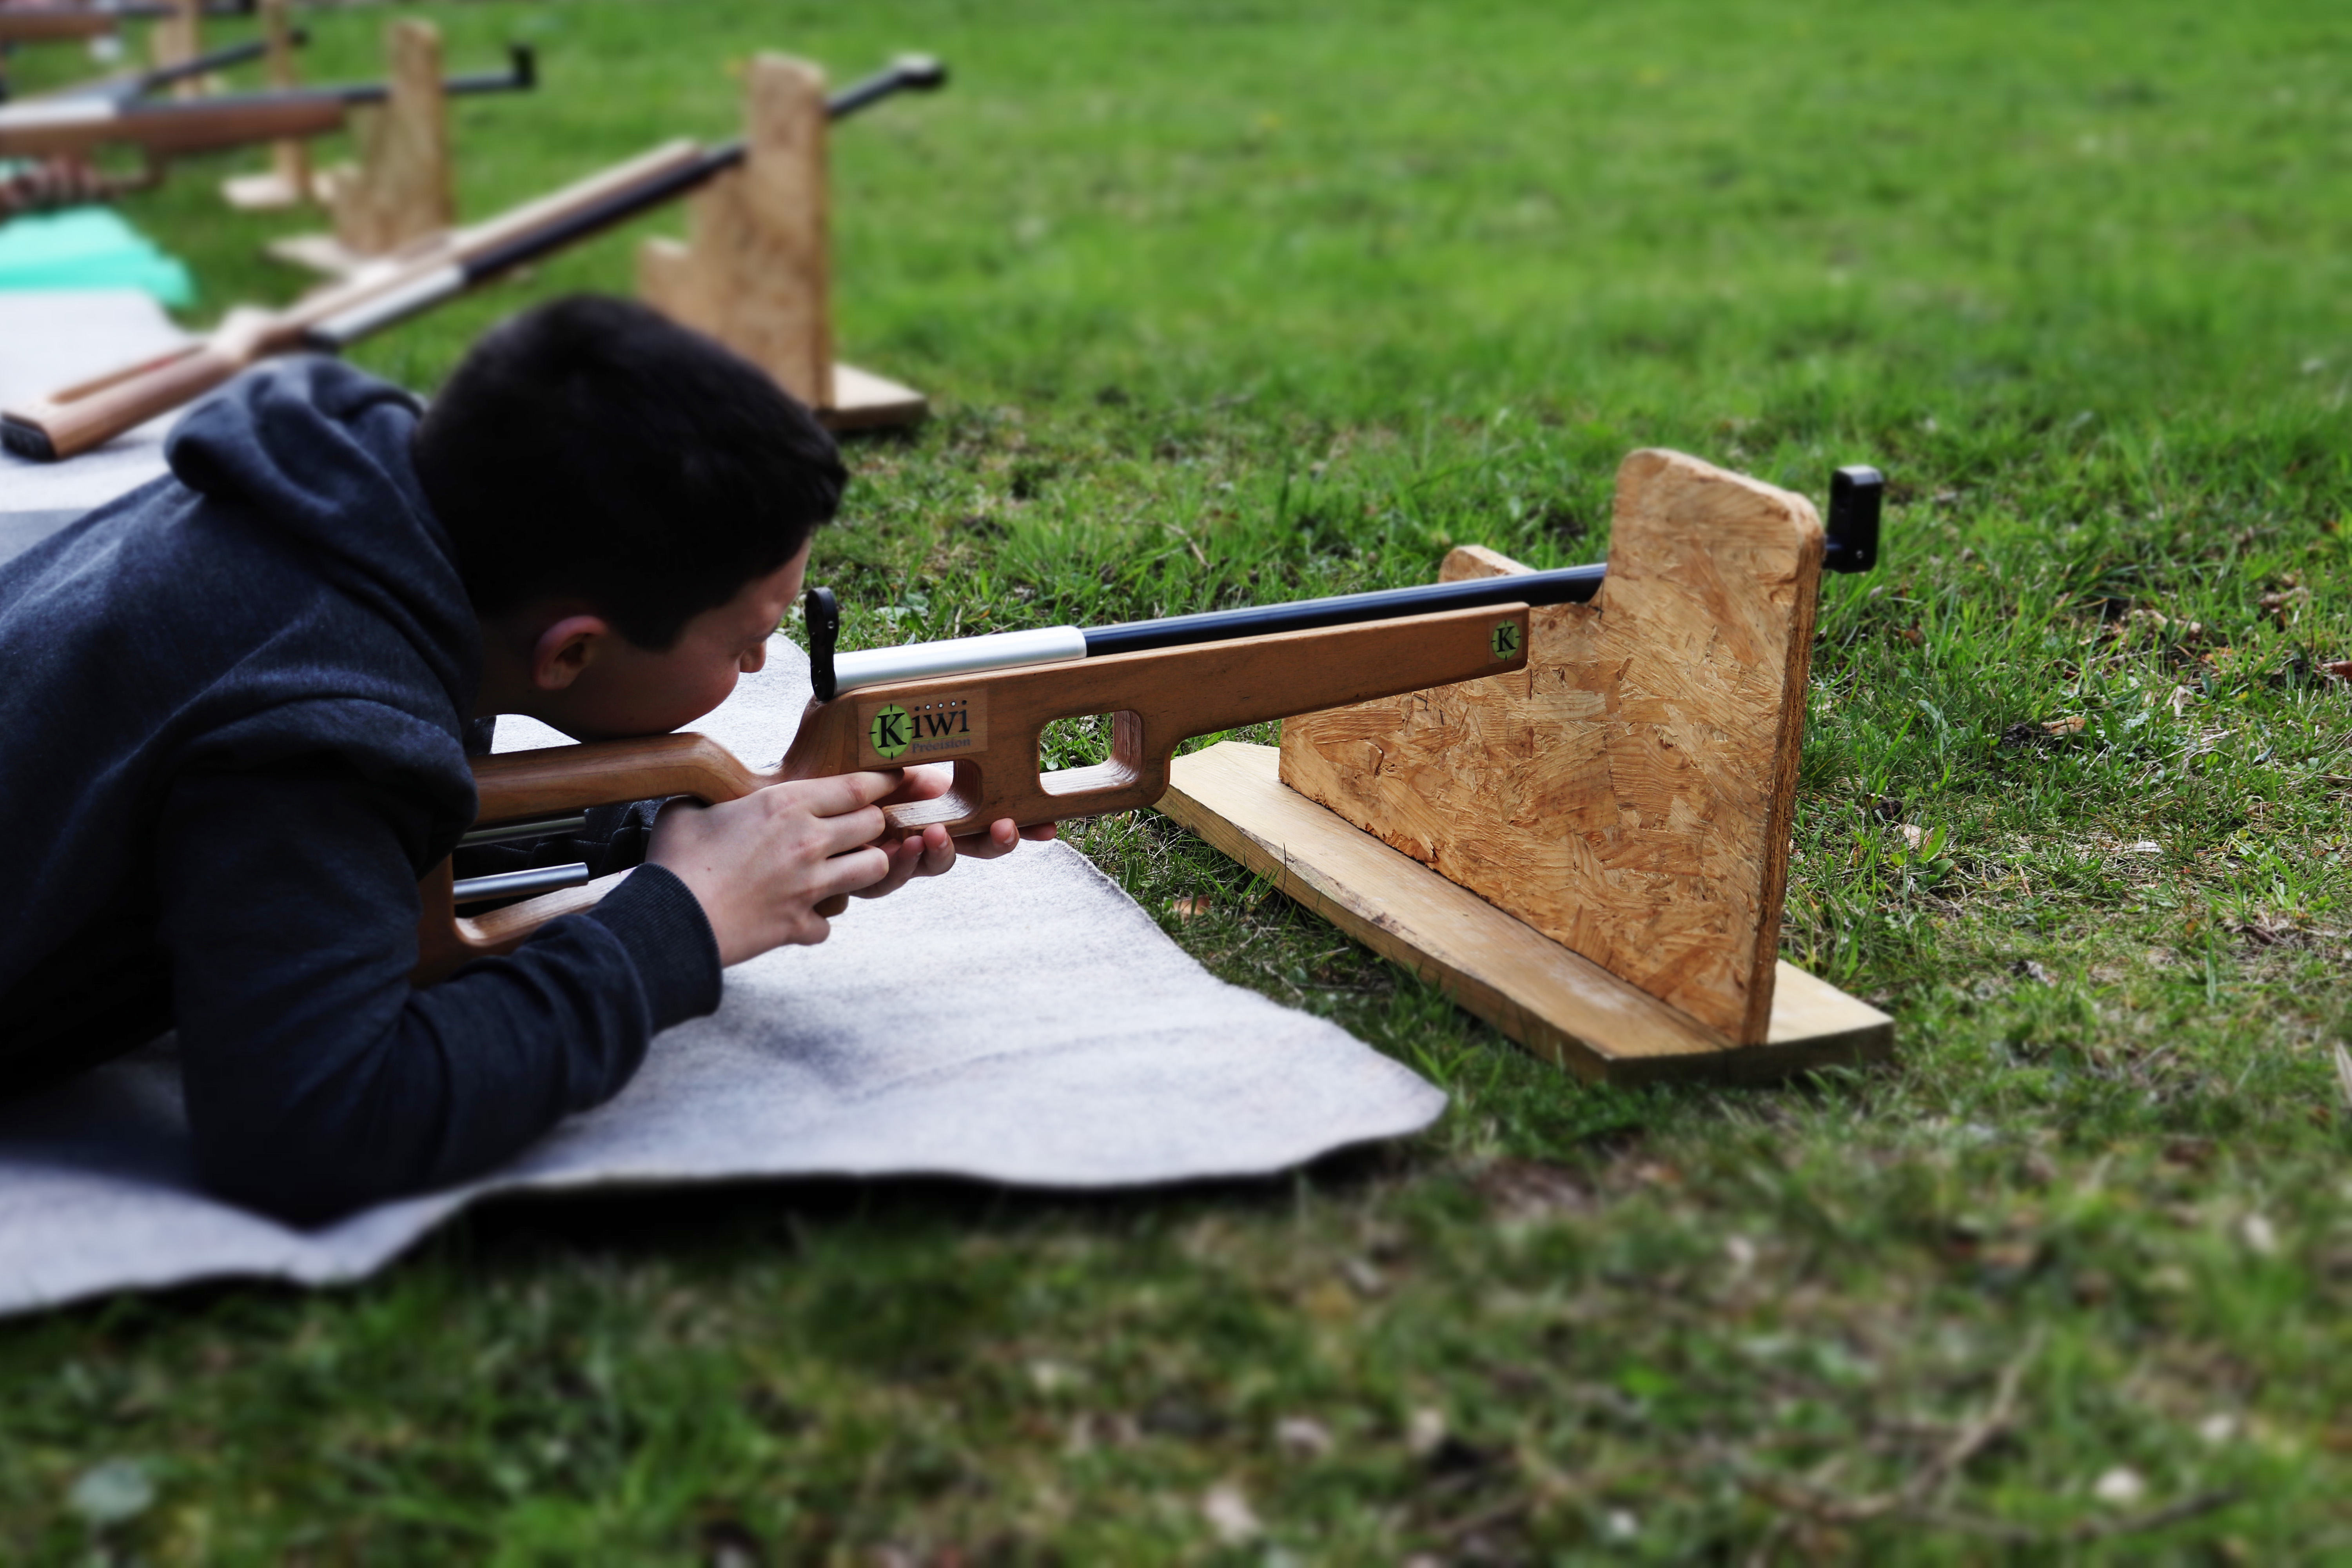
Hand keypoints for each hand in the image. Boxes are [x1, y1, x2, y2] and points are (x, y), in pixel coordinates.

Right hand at [645, 772, 899, 965]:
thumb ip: (713, 796)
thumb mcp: (687, 809)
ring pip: (872, 869)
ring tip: (843, 867)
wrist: (668, 921)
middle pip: (873, 824)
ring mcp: (809, 886)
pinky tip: (797, 916)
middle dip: (873, 823)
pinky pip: (829, 923)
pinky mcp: (799, 924)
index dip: (882, 781)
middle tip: (858, 827)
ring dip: (863, 867)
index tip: (894, 778)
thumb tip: (711, 794)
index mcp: (785, 804)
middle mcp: (807, 842)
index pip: (857, 786)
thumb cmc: (674, 861)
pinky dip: (815, 921)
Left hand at [810, 763, 1057, 915]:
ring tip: (937, 836)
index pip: (981, 820)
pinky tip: (902, 847)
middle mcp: (915, 835)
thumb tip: (963, 746)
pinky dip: (901, 864)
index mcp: (929, 805)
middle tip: (1005, 829)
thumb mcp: (883, 743)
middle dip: (993, 843)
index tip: (1045, 827)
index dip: (1013, 827)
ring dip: (941, 853)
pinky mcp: (859, 873)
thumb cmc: (829, 758)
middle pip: (969, 850)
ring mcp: (891, 856)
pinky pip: (888, 878)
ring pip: (930, 868)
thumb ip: (917, 747)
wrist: (783, 782)